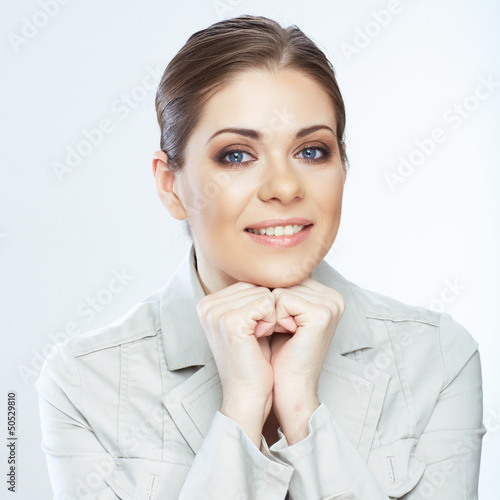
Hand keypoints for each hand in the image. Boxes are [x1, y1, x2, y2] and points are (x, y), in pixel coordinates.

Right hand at [196, 282, 279, 446]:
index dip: (262, 306)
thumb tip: (271, 272)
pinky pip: (266, 303)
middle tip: (257, 335)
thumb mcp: (248, 322)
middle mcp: (207, 305)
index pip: (248, 283)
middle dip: (266, 310)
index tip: (254, 330)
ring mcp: (216, 312)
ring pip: (263, 293)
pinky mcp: (230, 321)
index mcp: (207, 303)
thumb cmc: (253, 360)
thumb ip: (249, 297)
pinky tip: (260, 338)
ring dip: (270, 317)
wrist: (248, 393)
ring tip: (257, 337)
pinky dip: (272, 321)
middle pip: (255, 286)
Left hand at [268, 278, 345, 443]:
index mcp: (327, 294)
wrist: (289, 386)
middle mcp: (333, 296)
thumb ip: (282, 289)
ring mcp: (331, 304)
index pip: (287, 277)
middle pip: (283, 282)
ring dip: (272, 314)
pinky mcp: (321, 314)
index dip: (273, 300)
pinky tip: (284, 335)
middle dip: (272, 307)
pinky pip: (281, 300)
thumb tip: (261, 264)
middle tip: (279, 331)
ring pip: (279, 290)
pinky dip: (275, 318)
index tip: (278, 324)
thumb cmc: (282, 353)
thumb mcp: (283, 315)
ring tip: (281, 333)